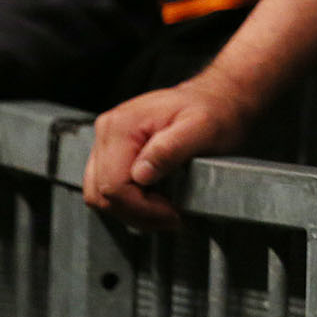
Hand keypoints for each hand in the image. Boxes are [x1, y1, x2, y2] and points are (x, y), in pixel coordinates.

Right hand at [82, 77, 251, 230]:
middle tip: (171, 218)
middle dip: (137, 213)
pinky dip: (129, 201)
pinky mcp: (113, 153)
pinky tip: (155, 201)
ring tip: (164, 212)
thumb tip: (140, 175)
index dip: (141, 208)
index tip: (172, 215)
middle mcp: (107, 131)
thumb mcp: (203, 127)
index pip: (113, 185)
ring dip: (131, 211)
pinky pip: (107, 188)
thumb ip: (171, 149)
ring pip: (100, 195)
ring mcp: (107, 142)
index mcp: (122, 126)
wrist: (217, 98)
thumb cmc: (214, 111)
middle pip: (101, 194)